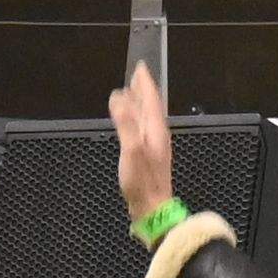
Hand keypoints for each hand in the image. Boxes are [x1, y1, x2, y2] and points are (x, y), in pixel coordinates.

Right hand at [109, 58, 177, 222]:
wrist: (153, 210)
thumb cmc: (143, 183)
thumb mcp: (131, 150)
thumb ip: (126, 123)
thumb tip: (119, 98)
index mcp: (155, 131)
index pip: (151, 100)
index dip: (145, 83)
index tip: (141, 67)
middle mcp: (158, 136)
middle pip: (151, 107)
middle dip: (143, 90)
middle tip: (136, 76)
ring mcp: (155, 147)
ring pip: (148, 117)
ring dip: (140, 104)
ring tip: (132, 94)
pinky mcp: (149, 157)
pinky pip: (143, 129)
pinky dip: (137, 119)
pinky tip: (132, 123)